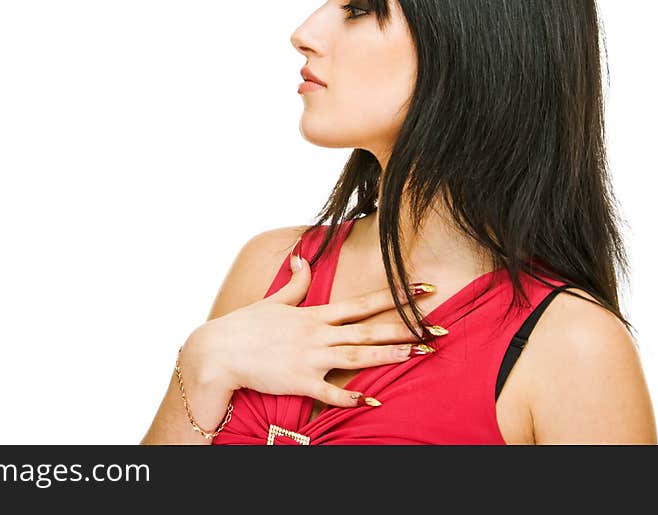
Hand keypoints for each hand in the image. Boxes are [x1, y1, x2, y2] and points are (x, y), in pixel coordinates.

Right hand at [183, 253, 435, 408]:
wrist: (217, 351)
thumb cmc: (244, 326)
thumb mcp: (273, 300)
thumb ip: (294, 282)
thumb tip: (301, 256)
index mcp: (314, 314)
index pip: (362, 303)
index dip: (395, 295)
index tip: (423, 288)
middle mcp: (317, 334)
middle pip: (369, 331)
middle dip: (406, 328)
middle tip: (439, 328)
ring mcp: (309, 358)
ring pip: (356, 357)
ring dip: (389, 356)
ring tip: (419, 354)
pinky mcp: (299, 382)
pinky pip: (329, 392)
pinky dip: (351, 398)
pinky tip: (374, 401)